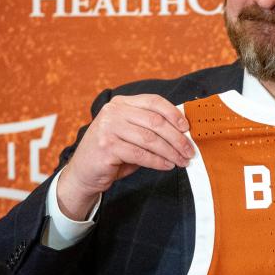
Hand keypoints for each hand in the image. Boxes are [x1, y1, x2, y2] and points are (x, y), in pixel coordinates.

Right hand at [57, 94, 193, 219]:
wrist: (84, 172)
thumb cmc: (114, 152)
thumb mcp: (132, 134)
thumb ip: (151, 129)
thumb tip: (183, 133)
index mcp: (122, 103)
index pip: (154, 101)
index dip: (174, 113)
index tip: (187, 128)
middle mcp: (113, 111)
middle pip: (156, 121)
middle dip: (177, 138)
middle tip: (190, 151)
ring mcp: (108, 128)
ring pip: (150, 139)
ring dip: (171, 152)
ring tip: (182, 161)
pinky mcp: (107, 147)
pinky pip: (141, 154)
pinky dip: (158, 161)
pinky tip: (167, 166)